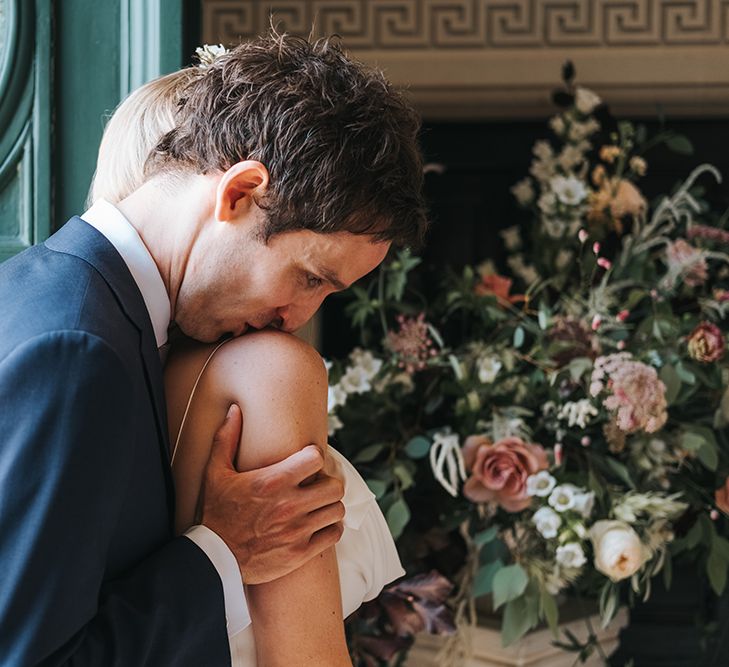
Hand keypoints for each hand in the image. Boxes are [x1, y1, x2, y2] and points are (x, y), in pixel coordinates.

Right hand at [199, 404, 344, 583]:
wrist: (214, 559)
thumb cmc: (216, 512)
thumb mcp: (215, 473)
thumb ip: (226, 439)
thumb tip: (234, 410)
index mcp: (273, 482)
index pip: (317, 458)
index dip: (315, 456)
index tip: (308, 461)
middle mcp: (289, 505)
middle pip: (335, 486)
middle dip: (328, 482)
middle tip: (317, 485)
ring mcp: (297, 531)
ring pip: (337, 510)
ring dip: (330, 505)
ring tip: (318, 505)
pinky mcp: (300, 552)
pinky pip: (334, 534)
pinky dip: (330, 528)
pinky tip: (319, 525)